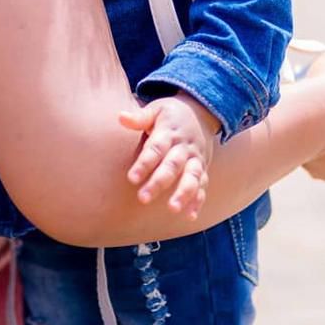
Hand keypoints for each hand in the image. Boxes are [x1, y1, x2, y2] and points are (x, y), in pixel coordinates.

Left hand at [119, 93, 219, 218]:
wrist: (203, 112)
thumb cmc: (171, 114)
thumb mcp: (157, 109)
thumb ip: (140, 117)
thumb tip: (121, 117)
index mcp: (169, 132)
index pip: (156, 149)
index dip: (144, 164)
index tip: (132, 178)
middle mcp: (184, 147)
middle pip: (172, 166)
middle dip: (159, 182)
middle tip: (143, 198)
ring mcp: (195, 158)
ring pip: (191, 177)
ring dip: (183, 193)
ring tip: (172, 208)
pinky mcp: (203, 168)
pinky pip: (202, 184)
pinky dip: (198, 200)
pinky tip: (190, 215)